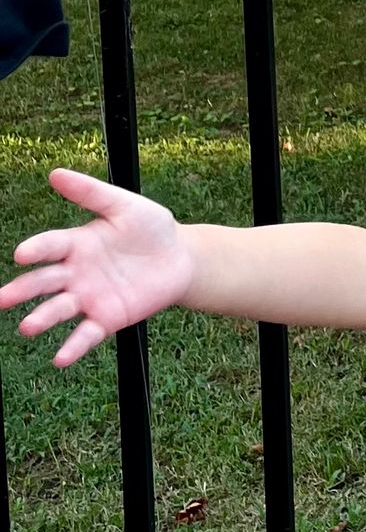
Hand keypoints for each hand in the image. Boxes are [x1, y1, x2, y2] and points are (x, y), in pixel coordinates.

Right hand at [0, 169, 194, 366]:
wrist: (181, 258)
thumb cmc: (151, 228)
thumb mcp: (125, 205)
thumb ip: (91, 193)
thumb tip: (55, 173)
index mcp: (76, 244)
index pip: (50, 246)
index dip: (36, 249)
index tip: (21, 254)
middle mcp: (75, 273)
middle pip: (43, 282)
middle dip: (21, 290)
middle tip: (2, 299)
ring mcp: (88, 298)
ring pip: (58, 310)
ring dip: (42, 319)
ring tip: (28, 327)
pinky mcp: (106, 318)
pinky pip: (86, 334)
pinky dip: (73, 346)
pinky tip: (61, 358)